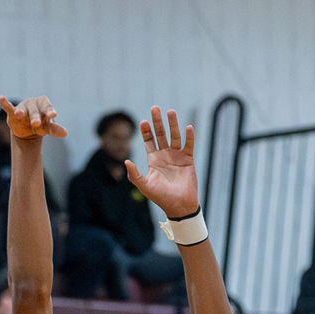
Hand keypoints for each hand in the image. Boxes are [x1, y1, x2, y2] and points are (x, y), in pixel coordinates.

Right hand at [0, 94, 67, 141]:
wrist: (27, 130)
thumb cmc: (40, 125)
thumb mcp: (47, 127)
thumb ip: (54, 129)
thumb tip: (65, 133)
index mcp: (43, 105)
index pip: (47, 106)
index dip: (49, 110)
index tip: (53, 115)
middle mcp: (33, 104)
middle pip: (35, 111)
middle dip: (35, 117)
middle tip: (36, 124)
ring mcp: (22, 108)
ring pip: (22, 110)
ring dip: (21, 112)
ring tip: (19, 115)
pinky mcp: (13, 113)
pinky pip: (9, 107)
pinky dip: (5, 104)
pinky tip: (1, 98)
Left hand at [124, 106, 196, 220]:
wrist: (179, 205)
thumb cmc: (160, 197)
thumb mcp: (144, 186)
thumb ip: (134, 174)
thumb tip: (126, 161)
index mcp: (154, 160)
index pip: (149, 141)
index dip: (146, 131)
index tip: (143, 121)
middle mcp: (165, 155)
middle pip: (161, 134)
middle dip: (157, 122)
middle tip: (155, 108)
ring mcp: (177, 156)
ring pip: (174, 136)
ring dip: (173, 124)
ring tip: (170, 112)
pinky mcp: (188, 159)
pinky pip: (189, 145)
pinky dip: (189, 136)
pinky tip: (187, 127)